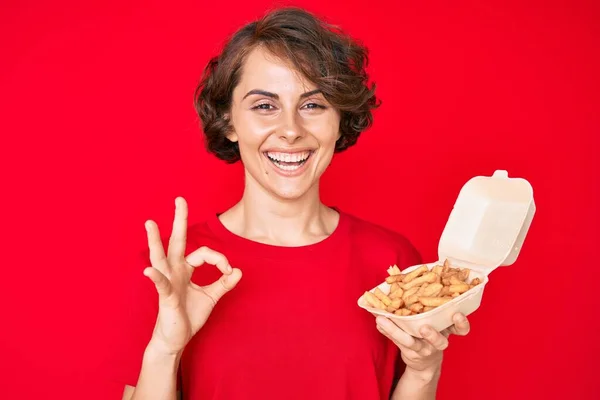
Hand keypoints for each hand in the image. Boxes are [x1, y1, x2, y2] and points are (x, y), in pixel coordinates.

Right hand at [143, 197, 241, 355]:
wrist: (175, 339)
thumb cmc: (188, 316)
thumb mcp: (211, 297)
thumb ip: (223, 283)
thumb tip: (238, 271)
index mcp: (185, 269)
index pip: (204, 253)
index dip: (220, 260)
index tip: (229, 272)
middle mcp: (174, 271)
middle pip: (177, 241)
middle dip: (179, 220)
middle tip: (180, 199)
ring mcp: (168, 282)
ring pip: (161, 257)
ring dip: (155, 240)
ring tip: (149, 223)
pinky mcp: (166, 297)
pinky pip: (160, 285)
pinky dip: (156, 277)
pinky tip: (149, 271)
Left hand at [376, 313, 470, 375]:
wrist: (426, 363)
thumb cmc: (432, 334)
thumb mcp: (437, 320)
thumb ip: (433, 304)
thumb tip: (409, 278)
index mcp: (447, 330)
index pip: (460, 329)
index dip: (461, 322)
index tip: (457, 314)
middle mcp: (438, 342)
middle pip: (439, 341)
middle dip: (433, 335)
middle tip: (424, 328)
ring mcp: (423, 350)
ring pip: (411, 343)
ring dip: (396, 331)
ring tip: (383, 320)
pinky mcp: (410, 354)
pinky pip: (397, 342)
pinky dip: (387, 331)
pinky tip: (379, 324)